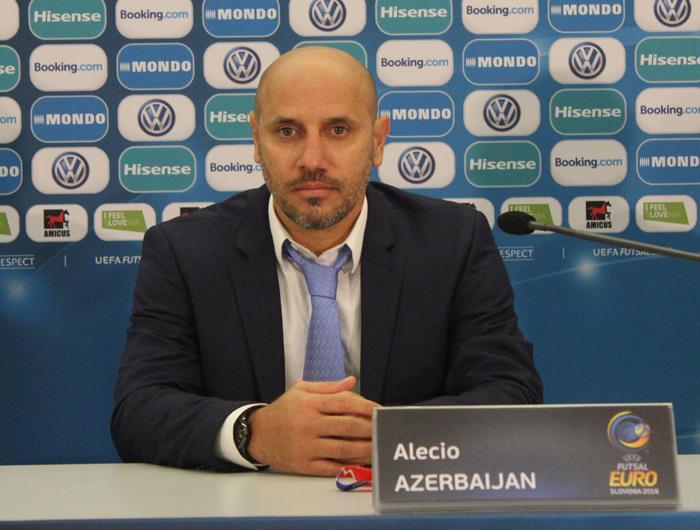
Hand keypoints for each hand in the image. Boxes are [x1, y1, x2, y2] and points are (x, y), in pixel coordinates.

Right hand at [247, 376, 377, 475]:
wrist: (257, 435)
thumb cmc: (283, 410)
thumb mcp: (300, 391)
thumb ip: (328, 387)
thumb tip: (352, 382)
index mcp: (309, 404)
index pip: (343, 403)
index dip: (365, 406)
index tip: (379, 410)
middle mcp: (308, 425)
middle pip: (348, 427)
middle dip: (371, 429)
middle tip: (385, 429)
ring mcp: (307, 447)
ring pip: (344, 449)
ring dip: (366, 449)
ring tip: (379, 446)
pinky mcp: (305, 465)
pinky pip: (333, 467)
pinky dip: (351, 466)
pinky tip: (364, 462)